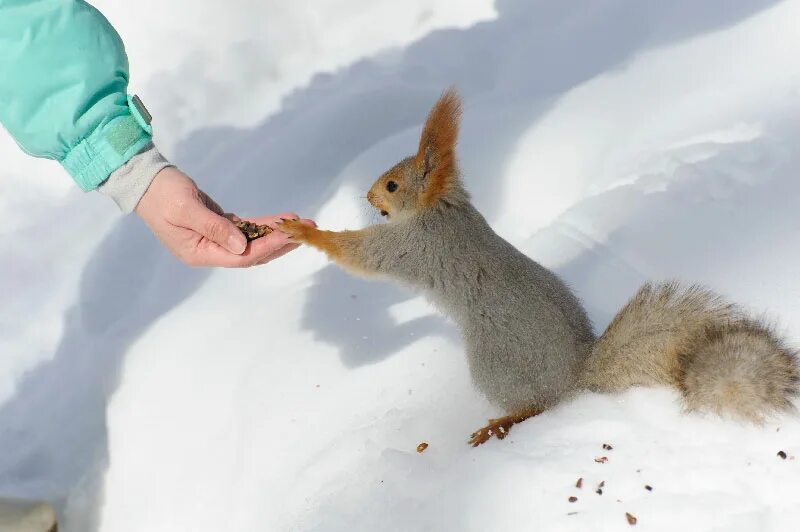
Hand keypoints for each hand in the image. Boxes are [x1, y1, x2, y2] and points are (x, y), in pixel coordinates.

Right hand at [135, 166, 314, 266]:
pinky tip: (282, 219)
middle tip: (308, 232)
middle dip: (281, 243)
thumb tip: (241, 245)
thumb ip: (214, 228)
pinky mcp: (219, 226)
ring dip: (277, 233)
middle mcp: (208, 251)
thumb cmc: (162, 193)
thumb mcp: (186, 209)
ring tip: (303, 225)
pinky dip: (264, 225)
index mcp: (198, 253)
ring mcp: (214, 239)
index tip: (289, 235)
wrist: (146, 180)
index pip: (240, 256)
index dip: (267, 247)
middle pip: (252, 253)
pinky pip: (247, 229)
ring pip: (253, 241)